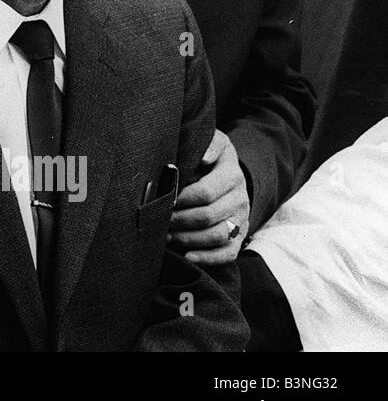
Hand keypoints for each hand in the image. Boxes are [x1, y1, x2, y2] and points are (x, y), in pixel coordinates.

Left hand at [169, 129, 249, 263]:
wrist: (231, 173)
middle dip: (179, 220)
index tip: (162, 201)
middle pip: (208, 216)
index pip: (204, 192)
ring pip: (217, 236)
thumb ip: (209, 145)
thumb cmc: (212, 157)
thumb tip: (203, 157)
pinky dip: (208, 257)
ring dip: (189, 239)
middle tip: (159, 221)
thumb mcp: (214, 142)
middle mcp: (240, 199)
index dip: (180, 199)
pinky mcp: (240, 236)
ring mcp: (241, 219)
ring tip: (166, 236)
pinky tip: (188, 256)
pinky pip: (228, 253)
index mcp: (231, 175)